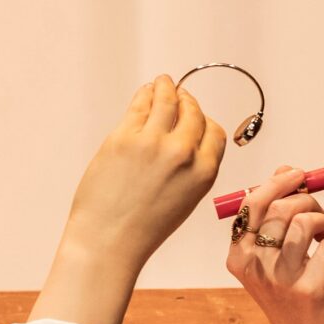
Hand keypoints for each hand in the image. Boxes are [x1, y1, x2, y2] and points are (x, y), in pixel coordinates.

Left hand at [60, 76, 227, 269]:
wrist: (110, 240)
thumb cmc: (142, 228)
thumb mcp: (184, 201)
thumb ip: (191, 170)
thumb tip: (185, 139)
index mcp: (203, 173)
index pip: (214, 132)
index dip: (204, 121)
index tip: (195, 115)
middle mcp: (183, 154)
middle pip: (192, 112)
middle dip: (187, 101)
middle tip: (178, 94)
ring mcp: (153, 142)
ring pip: (167, 100)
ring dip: (166, 87)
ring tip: (162, 83)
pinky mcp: (125, 136)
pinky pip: (140, 104)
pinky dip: (145, 94)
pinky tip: (145, 92)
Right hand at [226, 165, 323, 323]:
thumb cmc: (287, 295)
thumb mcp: (268, 260)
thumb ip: (271, 217)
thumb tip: (284, 172)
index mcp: (239, 256)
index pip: (252, 204)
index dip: (277, 182)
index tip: (298, 175)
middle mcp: (256, 266)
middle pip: (281, 208)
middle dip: (305, 200)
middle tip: (317, 210)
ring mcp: (282, 278)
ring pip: (303, 221)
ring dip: (321, 218)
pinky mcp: (310, 287)